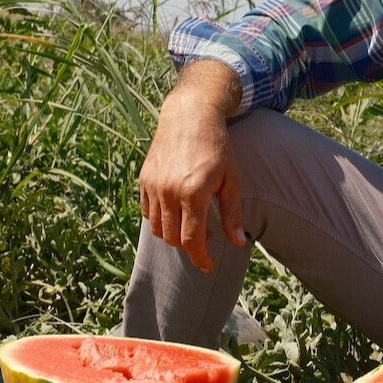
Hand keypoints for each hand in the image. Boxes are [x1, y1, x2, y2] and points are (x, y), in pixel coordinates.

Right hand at [138, 61, 247, 272]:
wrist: (189, 115)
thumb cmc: (216, 147)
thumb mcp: (231, 179)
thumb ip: (232, 214)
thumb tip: (238, 243)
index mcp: (193, 193)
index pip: (191, 240)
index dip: (200, 258)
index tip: (208, 266)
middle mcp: (169, 191)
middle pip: (172, 238)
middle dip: (188, 247)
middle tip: (205, 240)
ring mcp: (153, 185)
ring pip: (157, 228)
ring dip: (173, 235)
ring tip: (191, 226)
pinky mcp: (144, 179)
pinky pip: (148, 212)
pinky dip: (160, 220)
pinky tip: (176, 212)